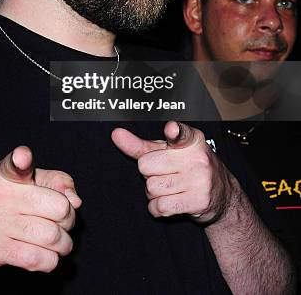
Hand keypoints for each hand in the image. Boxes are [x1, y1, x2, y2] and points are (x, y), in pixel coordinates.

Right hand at [0, 146, 80, 281]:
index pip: (15, 164)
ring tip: (59, 244)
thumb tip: (75, 200)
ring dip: (63, 245)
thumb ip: (54, 183)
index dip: (21, 160)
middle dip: (69, 220)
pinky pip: (38, 258)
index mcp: (4, 174)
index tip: (22, 158)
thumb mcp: (23, 186)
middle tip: (62, 224)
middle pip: (58, 207)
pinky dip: (50, 261)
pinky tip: (46, 257)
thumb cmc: (1, 209)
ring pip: (52, 236)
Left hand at [111, 121, 232, 224]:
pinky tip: (170, 202)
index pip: (180, 134)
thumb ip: (140, 145)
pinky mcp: (199, 201)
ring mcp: (199, 180)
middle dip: (149, 174)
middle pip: (147, 166)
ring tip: (170, 188)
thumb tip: (116, 134)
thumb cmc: (187, 168)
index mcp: (191, 140)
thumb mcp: (167, 152)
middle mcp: (197, 158)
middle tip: (165, 174)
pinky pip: (160, 206)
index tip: (171, 130)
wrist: (221, 194)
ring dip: (153, 193)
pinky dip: (157, 208)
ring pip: (151, 188)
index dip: (174, 132)